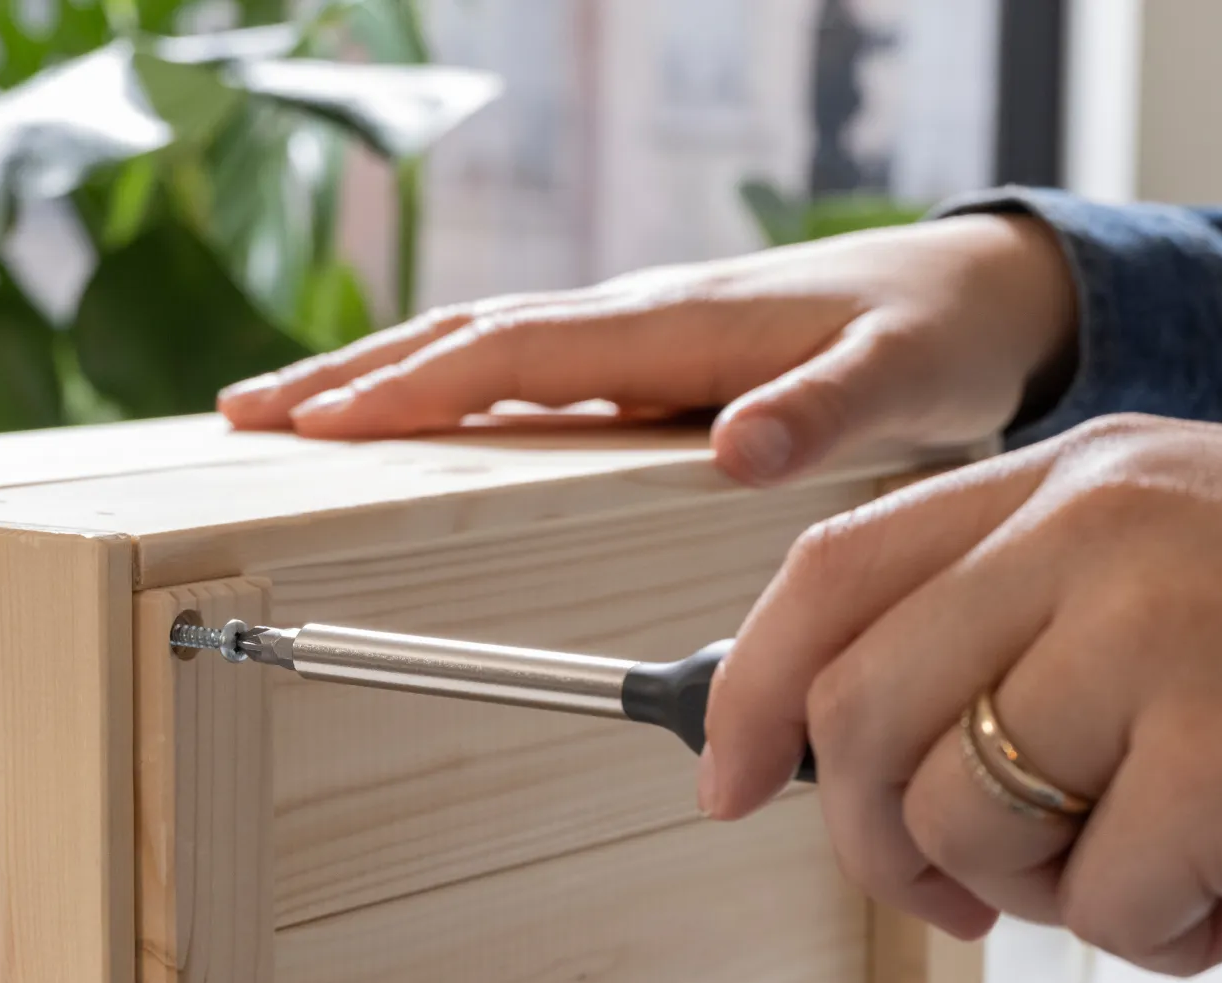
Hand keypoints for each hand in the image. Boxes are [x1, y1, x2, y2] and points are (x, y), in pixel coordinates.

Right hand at [219, 215, 1076, 484]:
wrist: (974, 295)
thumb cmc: (934, 338)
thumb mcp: (902, 381)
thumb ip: (823, 412)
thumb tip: (738, 447)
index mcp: (678, 325)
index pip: (518, 353)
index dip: (420, 389)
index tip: (331, 427)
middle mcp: (638, 317)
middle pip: (465, 338)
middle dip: (352, 375)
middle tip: (247, 417)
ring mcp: (632, 333)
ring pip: (476, 345)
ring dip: (376, 374)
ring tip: (282, 412)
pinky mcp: (641, 355)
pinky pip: (514, 366)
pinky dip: (438, 384)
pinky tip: (403, 414)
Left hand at [700, 414, 1221, 973]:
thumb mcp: (1202, 576)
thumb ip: (1031, 626)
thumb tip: (861, 748)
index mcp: (1086, 477)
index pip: (832, 573)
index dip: (752, 694)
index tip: (723, 785)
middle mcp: (1105, 527)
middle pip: (860, 716)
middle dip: (877, 845)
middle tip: (954, 901)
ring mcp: (1163, 631)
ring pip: (960, 822)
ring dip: (1045, 894)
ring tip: (1175, 863)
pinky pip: (1097, 909)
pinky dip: (1170, 936)